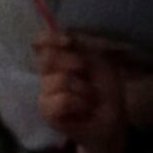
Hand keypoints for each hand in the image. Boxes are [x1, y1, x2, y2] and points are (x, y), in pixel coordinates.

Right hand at [35, 28, 129, 152]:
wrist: (111, 118)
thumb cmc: (106, 89)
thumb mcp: (100, 60)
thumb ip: (82, 45)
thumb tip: (65, 35)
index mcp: (60, 59)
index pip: (42, 43)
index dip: (49, 39)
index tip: (68, 42)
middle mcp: (48, 75)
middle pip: (46, 59)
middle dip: (71, 63)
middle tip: (86, 73)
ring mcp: (45, 95)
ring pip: (57, 81)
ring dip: (82, 89)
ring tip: (89, 98)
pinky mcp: (47, 113)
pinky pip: (60, 101)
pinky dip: (78, 103)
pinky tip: (84, 109)